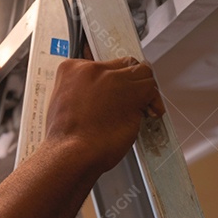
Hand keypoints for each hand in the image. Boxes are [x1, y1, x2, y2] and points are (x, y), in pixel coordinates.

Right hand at [45, 57, 164, 174]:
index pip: (103, 63)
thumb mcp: (63, 105)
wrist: (70, 153)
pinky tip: (150, 112)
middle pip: (124, 64)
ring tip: (143, 105)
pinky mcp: (131, 92)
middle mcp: (92, 69)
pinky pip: (151, 88)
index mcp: (71, 69)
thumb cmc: (66, 138)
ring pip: (142, 73)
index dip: (113, 79)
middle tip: (132, 97)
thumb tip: (98, 95)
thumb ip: (81, 92)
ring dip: (144, 89)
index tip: (115, 90)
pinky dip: (154, 101)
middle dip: (130, 80)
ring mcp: (113, 79)